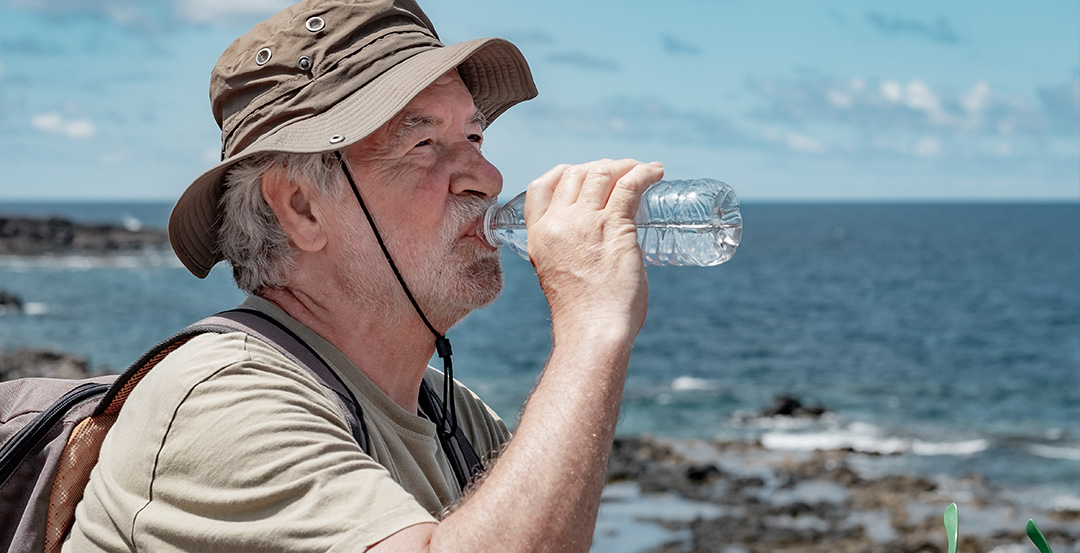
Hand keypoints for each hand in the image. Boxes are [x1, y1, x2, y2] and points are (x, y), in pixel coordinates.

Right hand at [523, 159, 663, 335]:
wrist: (593, 330)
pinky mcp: (615, 225)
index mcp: (538, 236)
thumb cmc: (582, 315)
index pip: (540, 187)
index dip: (562, 173)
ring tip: (642, 169)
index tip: (581, 172)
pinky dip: (644, 172)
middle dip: (599, 167)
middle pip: (575, 174)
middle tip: (621, 174)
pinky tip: (655, 172)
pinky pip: (629, 184)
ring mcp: (586, 221)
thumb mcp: (557, 276)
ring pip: (602, 174)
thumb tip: (594, 251)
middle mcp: (558, 223)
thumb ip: (568, 257)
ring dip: (624, 165)